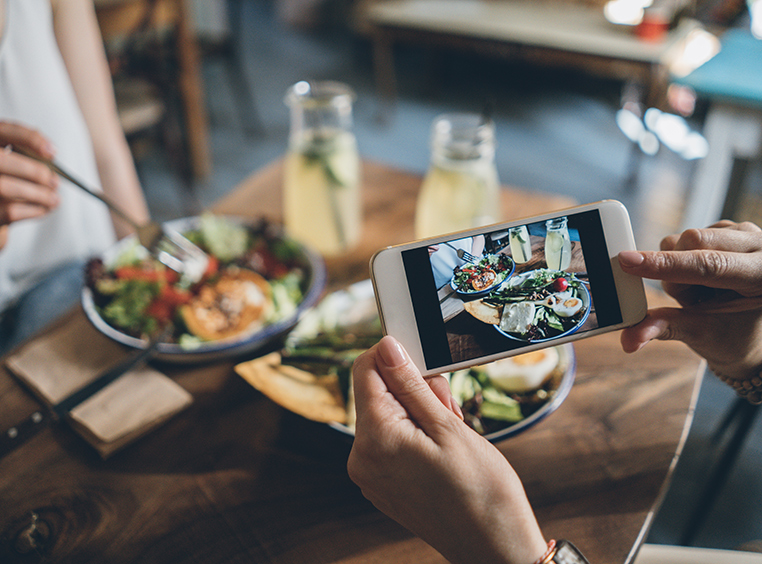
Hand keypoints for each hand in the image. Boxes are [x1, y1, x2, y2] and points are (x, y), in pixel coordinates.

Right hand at [0, 122, 59, 248]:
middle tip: (54, 182)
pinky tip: (44, 209)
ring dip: (38, 194)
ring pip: (5, 187)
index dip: (29, 139)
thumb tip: (50, 155)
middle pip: (1, 160)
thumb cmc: (11, 179)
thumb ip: (28, 153)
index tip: (52, 153)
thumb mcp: (17, 163)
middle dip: (34, 172)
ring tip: (54, 199)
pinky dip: (34, 210)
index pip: (5, 130)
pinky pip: (10, 211)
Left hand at [347, 336, 547, 563]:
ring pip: (386, 417)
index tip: (422, 360)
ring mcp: (370, 475)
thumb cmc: (480, 491)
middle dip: (413, 389)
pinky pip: (389, 442)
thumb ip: (411, 384)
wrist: (493, 545)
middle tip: (448, 404)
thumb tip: (387, 347)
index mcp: (375, 439)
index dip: (392, 355)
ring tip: (450, 429)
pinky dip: (413, 433)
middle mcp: (362, 458)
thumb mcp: (447, 426)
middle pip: (376, 394)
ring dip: (417, 411)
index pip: (364, 370)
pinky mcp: (381, 484)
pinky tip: (440, 446)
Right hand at [618, 221, 761, 378]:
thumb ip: (665, 328)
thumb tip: (629, 338)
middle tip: (691, 301)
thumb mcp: (703, 333)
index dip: (665, 264)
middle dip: (674, 274)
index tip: (628, 262)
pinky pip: (681, 239)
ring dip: (676, 269)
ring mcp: (742, 232)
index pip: (708, 265)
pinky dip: (678, 260)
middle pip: (691, 242)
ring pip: (681, 240)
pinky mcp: (724, 228)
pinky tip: (700, 277)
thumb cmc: (733, 333)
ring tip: (700, 291)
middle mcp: (758, 245)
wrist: (750, 327)